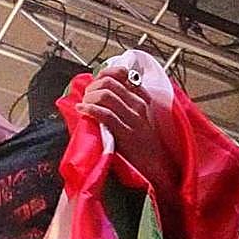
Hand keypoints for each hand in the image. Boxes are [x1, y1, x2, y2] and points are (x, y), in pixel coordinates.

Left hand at [75, 66, 168, 184]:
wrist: (156, 164)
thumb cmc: (144, 142)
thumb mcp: (139, 117)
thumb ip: (126, 103)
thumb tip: (103, 92)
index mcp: (142, 98)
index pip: (120, 74)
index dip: (102, 75)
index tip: (94, 84)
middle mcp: (138, 104)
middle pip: (109, 82)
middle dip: (92, 87)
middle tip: (86, 96)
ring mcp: (133, 118)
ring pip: (105, 95)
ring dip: (89, 98)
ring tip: (84, 104)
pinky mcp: (125, 132)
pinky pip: (104, 114)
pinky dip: (90, 109)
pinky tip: (82, 110)